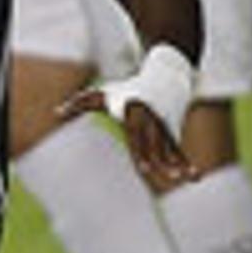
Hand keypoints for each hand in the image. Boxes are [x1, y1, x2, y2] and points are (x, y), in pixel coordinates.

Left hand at [58, 85, 203, 191]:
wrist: (166, 73)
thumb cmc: (127, 87)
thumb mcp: (102, 92)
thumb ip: (79, 103)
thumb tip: (55, 113)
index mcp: (133, 113)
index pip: (135, 135)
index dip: (140, 150)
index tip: (143, 166)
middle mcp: (151, 121)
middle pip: (152, 144)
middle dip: (155, 159)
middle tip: (154, 174)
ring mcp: (164, 126)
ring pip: (170, 149)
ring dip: (177, 164)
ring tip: (184, 178)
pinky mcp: (173, 131)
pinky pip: (179, 149)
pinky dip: (187, 163)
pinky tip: (195, 177)